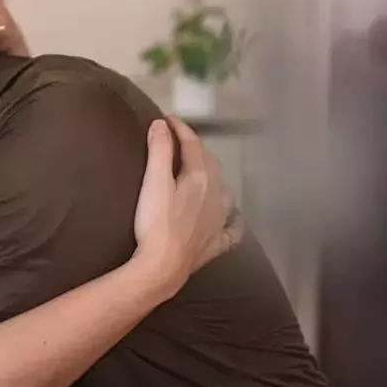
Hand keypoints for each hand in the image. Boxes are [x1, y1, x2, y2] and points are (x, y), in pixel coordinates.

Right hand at [132, 117, 242, 292]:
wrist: (163, 266)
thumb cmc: (155, 223)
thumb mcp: (153, 182)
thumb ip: (159, 151)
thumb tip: (161, 125)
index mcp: (200, 178)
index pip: (193, 146)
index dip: (181, 130)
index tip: (168, 120)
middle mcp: (216, 196)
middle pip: (211, 165)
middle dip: (197, 150)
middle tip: (181, 144)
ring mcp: (219, 221)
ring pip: (224, 192)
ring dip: (215, 180)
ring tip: (203, 175)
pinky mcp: (216, 243)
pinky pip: (232, 229)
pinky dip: (233, 221)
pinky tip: (232, 220)